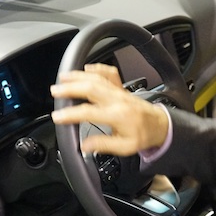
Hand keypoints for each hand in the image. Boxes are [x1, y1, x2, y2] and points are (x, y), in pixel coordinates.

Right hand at [50, 64, 170, 155]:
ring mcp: (119, 92)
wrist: (160, 125)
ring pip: (97, 79)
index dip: (71, 114)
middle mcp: (117, 100)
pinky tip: (87, 68)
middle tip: (56, 90)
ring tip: (63, 77)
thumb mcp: (125, 147)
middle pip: (91, 88)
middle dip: (71, 88)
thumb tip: (85, 146)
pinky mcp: (121, 88)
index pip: (89, 112)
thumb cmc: (143, 135)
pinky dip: (97, 68)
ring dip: (79, 76)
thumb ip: (104, 144)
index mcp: (117, 116)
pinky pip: (110, 74)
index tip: (58, 116)